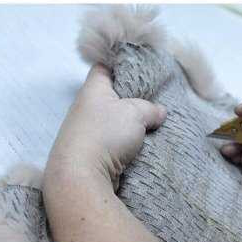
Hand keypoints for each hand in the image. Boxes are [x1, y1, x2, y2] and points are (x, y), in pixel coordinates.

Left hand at [45, 64, 166, 188]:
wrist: (82, 176)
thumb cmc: (105, 134)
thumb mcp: (135, 112)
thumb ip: (150, 108)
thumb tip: (159, 112)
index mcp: (92, 91)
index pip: (103, 68)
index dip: (120, 65)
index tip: (139, 69)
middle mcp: (85, 109)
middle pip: (111, 97)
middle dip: (132, 100)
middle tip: (154, 100)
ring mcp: (87, 133)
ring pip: (114, 122)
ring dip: (130, 126)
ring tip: (152, 126)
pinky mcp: (92, 155)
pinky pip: (113, 144)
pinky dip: (126, 144)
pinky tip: (142, 146)